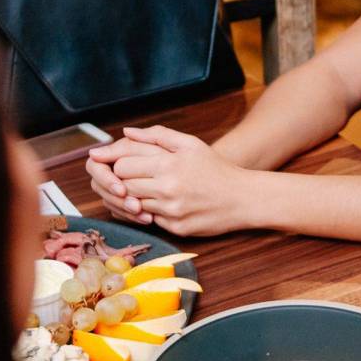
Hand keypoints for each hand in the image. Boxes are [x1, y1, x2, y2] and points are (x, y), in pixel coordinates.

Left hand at [86, 126, 253, 236]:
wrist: (243, 198)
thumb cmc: (216, 168)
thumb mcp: (190, 144)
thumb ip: (157, 135)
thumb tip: (126, 132)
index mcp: (169, 163)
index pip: (122, 165)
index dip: (118, 164)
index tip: (123, 164)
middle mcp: (167, 188)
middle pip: (123, 186)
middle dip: (121, 182)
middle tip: (130, 177)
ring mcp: (171, 210)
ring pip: (133, 205)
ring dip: (134, 198)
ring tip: (147, 189)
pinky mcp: (176, 228)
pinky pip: (149, 220)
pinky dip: (149, 212)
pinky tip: (159, 204)